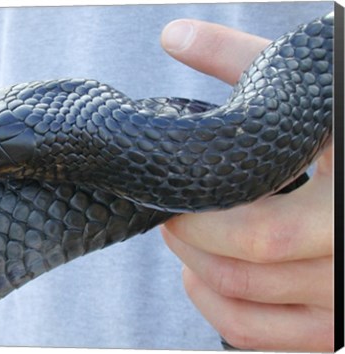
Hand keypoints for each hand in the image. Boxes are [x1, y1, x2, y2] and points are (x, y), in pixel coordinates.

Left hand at [160, 20, 333, 350]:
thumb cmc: (344, 125)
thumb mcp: (313, 93)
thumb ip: (241, 62)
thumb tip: (175, 35)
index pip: (260, 234)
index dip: (198, 222)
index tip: (171, 196)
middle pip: (246, 273)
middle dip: (191, 244)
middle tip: (173, 216)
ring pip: (248, 311)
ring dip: (199, 278)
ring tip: (187, 243)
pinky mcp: (335, 324)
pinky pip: (263, 338)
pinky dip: (221, 312)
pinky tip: (207, 279)